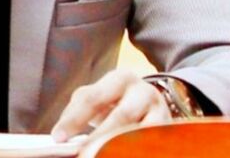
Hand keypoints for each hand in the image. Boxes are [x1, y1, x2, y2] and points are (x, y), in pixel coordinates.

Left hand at [51, 69, 170, 156]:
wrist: (154, 103)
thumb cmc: (117, 101)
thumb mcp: (99, 97)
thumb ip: (79, 109)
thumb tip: (60, 134)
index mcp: (120, 78)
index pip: (93, 98)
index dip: (74, 118)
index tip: (58, 138)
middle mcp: (142, 91)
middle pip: (121, 115)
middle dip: (100, 137)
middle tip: (83, 154)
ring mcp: (160, 111)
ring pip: (140, 132)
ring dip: (120, 147)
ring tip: (100, 156)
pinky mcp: (171, 130)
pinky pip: (153, 143)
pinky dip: (138, 150)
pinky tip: (124, 154)